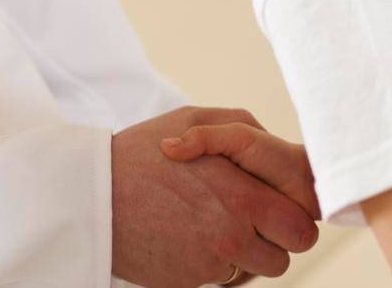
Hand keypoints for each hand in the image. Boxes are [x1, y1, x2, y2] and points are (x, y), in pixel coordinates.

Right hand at [112, 107, 319, 287]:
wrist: (89, 194)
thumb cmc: (140, 154)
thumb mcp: (190, 119)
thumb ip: (240, 127)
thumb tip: (273, 144)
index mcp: (242, 195)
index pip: (302, 227)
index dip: (291, 218)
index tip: (274, 208)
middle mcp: (232, 234)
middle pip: (286, 257)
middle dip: (275, 242)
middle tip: (251, 222)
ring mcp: (209, 264)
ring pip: (252, 271)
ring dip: (241, 255)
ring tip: (209, 225)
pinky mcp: (188, 282)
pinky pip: (217, 278)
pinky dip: (206, 262)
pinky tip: (182, 236)